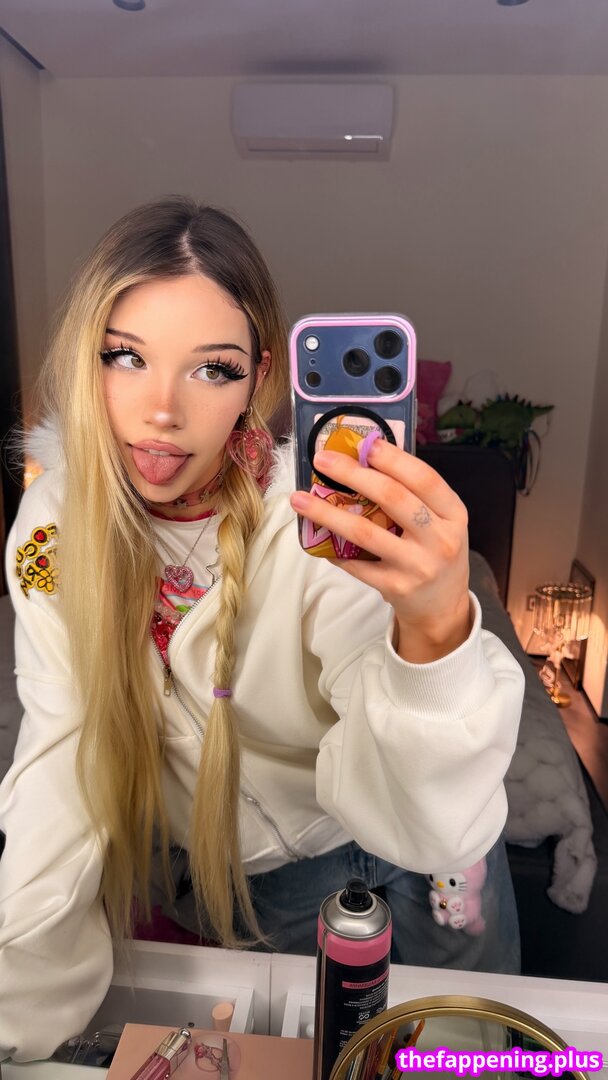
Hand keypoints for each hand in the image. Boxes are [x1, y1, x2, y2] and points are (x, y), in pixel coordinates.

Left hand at [290, 439, 471, 662]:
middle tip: (322, 459)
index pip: (424, 479)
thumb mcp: (442, 521)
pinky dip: (332, 549)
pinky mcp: (395, 587)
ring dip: (327, 513)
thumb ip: (415, 495)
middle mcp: (439, 539)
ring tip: (299, 498)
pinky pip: (356, 563)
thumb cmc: (436, 553)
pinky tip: (315, 538)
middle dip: (353, 474)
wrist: (443, 607)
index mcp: (453, 514)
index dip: (394, 459)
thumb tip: (365, 458)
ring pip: (365, 532)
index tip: (365, 443)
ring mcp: (417, 566)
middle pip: (392, 498)